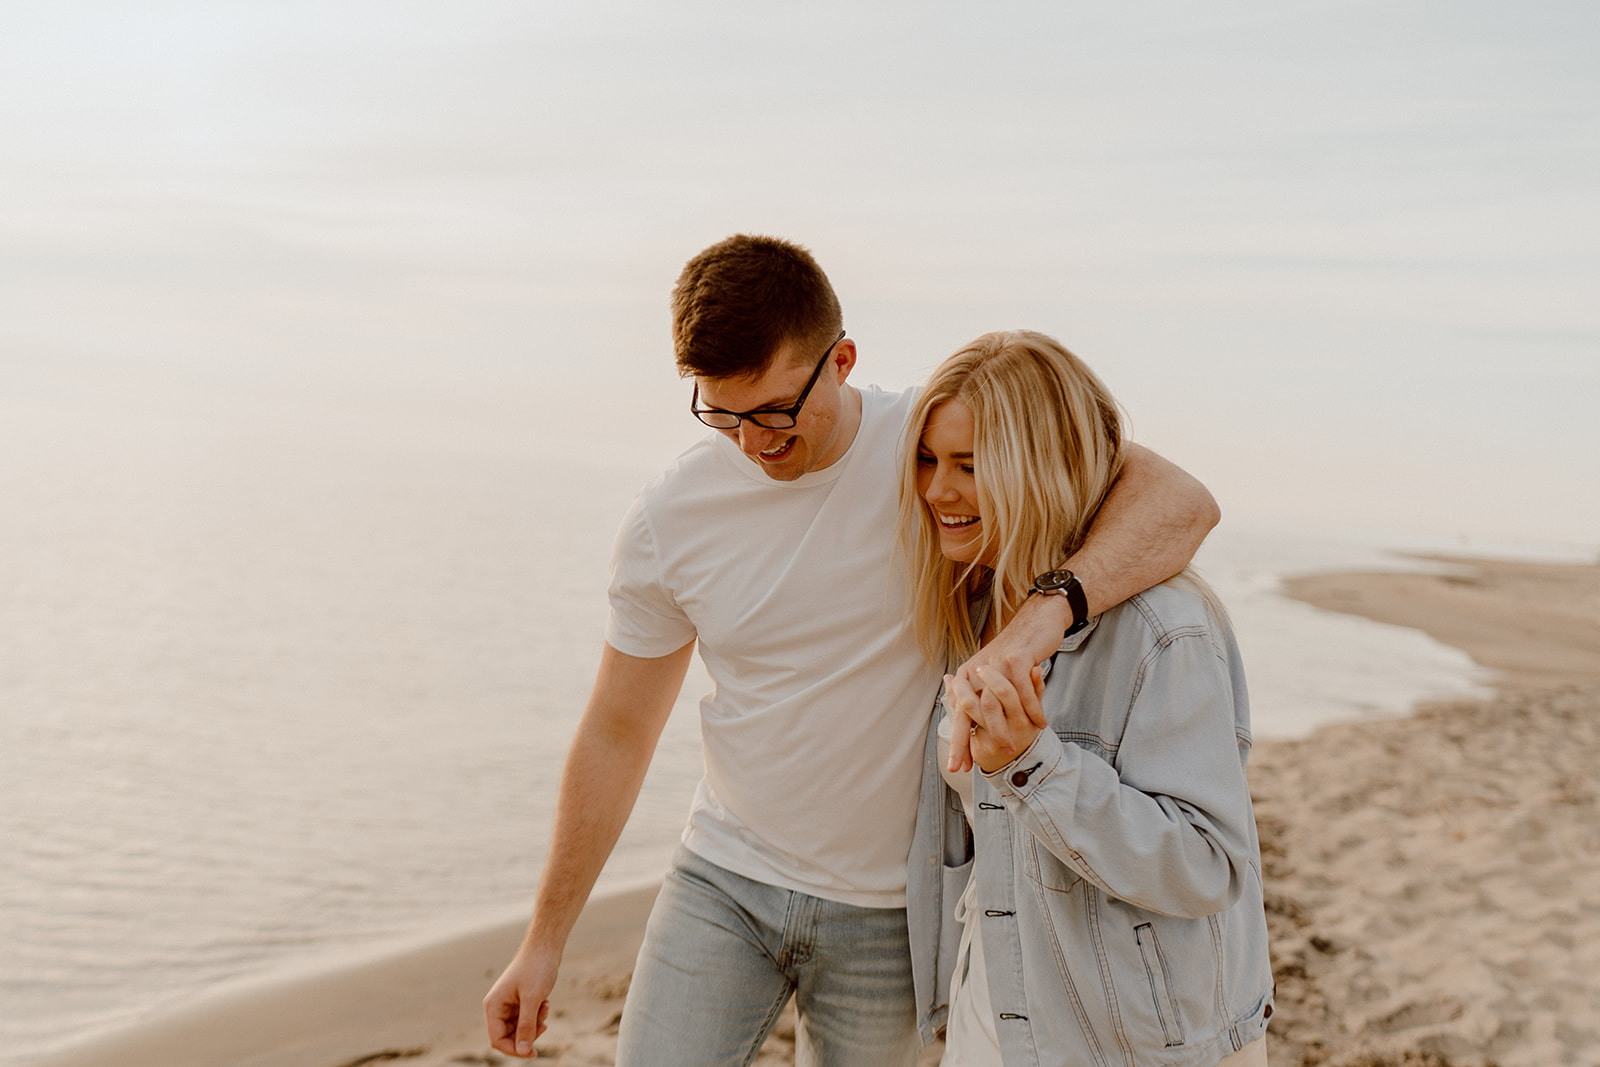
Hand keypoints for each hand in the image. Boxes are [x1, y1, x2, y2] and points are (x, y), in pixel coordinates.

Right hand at [484, 948, 558, 1057]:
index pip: (497, 1040)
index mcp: (493, 1006)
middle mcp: (498, 1007)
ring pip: (520, 1029)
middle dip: (528, 1034)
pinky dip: (537, 1016)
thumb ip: (526, 1026)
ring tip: (545, 1007)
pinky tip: (545, 1003)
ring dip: (535, 1024)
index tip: (533, 1052)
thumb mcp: (533, 999)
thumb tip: (523, 1051)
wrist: (546, 947)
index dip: (514, 1050)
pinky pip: (527, 1019)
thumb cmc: (536, 968)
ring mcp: (509, 1005)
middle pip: (509, 1037)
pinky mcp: (520, 1002)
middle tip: (544, 1023)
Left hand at [945, 595, 1063, 771]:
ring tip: (1010, 749)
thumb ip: (981, 696)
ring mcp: (995, 665)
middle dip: (966, 741)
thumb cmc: (1016, 654)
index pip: (959, 713)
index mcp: (967, 676)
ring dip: (1004, 730)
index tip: (958, 765)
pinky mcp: (1015, 660)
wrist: (1036, 622)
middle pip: (967, 711)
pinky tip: (1040, 725)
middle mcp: (975, 671)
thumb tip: (969, 723)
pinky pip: (1022, 692)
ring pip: (994, 705)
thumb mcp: (995, 677)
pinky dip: (1033, 710)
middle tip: (971, 766)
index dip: (958, 740)